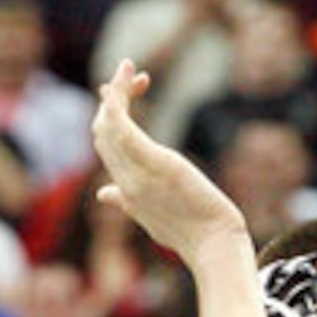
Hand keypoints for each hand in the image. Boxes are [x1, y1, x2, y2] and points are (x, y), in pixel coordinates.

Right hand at [91, 60, 247, 267]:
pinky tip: (125, 81)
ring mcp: (138, 175)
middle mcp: (126, 182)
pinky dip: (118, 102)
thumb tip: (104, 193)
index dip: (104, 119)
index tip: (117, 97)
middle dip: (110, 100)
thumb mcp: (154, 217)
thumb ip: (126, 202)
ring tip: (127, 68)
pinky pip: (124, 128)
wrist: (215, 247)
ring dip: (115, 92)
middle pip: (102, 132)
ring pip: (109, 125)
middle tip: (128, 73)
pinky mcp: (156, 165)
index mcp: (126, 192)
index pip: (105, 147)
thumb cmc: (194, 235)